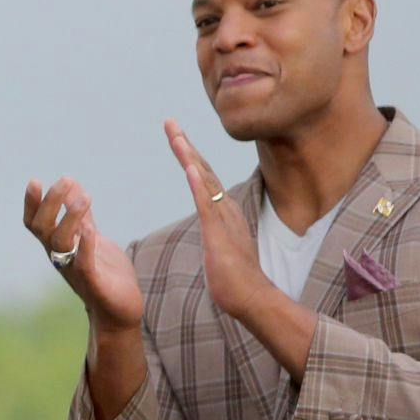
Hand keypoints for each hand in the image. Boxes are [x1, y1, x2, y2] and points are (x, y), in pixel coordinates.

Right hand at [25, 176, 144, 333]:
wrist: (119, 312)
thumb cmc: (106, 275)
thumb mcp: (93, 238)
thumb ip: (81, 215)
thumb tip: (72, 185)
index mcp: (58, 247)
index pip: (35, 223)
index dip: (32, 203)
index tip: (35, 181)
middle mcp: (60, 257)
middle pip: (43, 228)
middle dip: (51, 203)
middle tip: (65, 180)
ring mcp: (75, 270)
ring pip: (61, 243)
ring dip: (70, 218)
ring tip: (84, 198)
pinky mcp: (94, 283)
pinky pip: (84, 264)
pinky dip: (86, 246)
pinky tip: (91, 229)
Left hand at [164, 122, 265, 316]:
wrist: (250, 298)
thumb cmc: (233, 276)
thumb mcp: (218, 243)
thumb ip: (215, 227)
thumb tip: (211, 219)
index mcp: (222, 210)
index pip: (202, 176)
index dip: (188, 153)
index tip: (175, 133)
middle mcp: (225, 208)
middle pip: (201, 170)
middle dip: (185, 145)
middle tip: (169, 122)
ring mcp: (223, 219)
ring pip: (203, 181)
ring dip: (189, 157)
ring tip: (176, 135)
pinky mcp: (219, 234)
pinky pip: (207, 205)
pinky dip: (198, 185)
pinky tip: (188, 168)